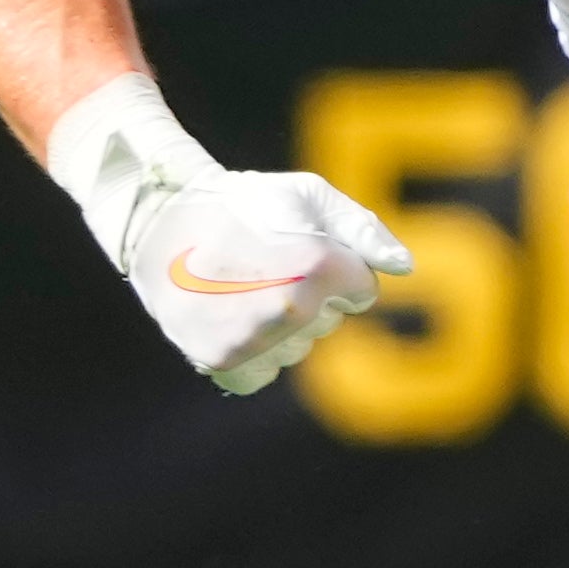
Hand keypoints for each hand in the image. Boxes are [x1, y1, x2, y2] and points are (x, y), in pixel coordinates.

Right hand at [118, 170, 410, 393]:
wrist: (163, 222)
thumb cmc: (241, 204)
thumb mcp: (306, 194)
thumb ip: (363, 230)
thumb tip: (405, 267)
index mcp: (317, 266)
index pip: (362, 289)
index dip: (335, 264)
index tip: (298, 247)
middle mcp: (290, 310)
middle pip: (330, 320)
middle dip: (309, 295)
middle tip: (262, 263)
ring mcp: (255, 342)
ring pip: (298, 348)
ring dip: (281, 325)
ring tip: (240, 286)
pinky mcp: (224, 364)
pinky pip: (263, 372)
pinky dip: (253, 353)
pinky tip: (230, 317)